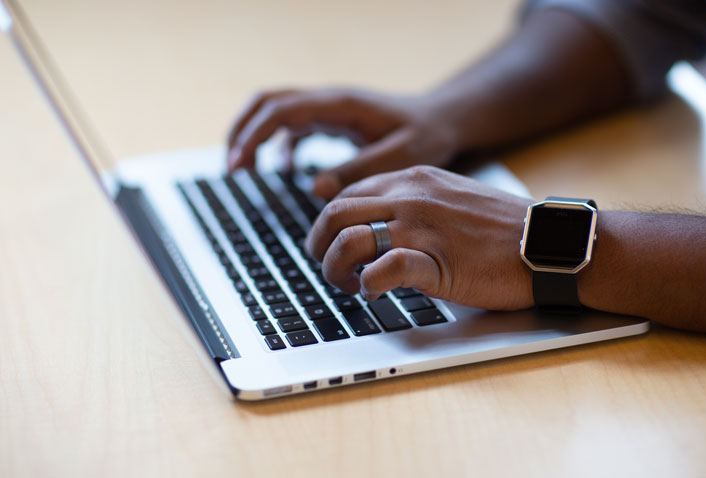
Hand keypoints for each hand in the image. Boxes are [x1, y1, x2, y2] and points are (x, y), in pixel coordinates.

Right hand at [226, 88, 460, 198]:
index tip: (238, 165)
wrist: (444, 119)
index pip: (281, 110)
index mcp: (340, 104)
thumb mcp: (401, 157)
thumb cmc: (428, 135)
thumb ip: (360, 171)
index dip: (253, 136)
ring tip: (243, 170)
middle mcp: (329, 100)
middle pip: (268, 102)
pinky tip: (284, 169)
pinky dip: (279, 144)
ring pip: (276, 110)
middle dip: (242, 130)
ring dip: (255, 135)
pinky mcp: (333, 119)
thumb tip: (317, 190)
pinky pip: (294, 125)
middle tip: (231, 167)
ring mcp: (329, 108)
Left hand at [304, 165, 534, 310]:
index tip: (333, 243)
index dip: (329, 222)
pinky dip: (369, 284)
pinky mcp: (438, 262)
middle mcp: (412, 197)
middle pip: (335, 212)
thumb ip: (414, 205)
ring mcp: (423, 228)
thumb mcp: (452, 199)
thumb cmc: (504, 229)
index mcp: (414, 180)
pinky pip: (385, 268)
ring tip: (348, 284)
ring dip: (335, 267)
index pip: (348, 192)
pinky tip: (374, 292)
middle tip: (328, 267)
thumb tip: (379, 224)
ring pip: (349, 239)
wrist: (550, 243)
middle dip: (318, 244)